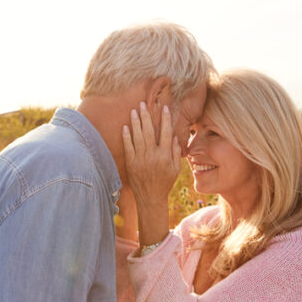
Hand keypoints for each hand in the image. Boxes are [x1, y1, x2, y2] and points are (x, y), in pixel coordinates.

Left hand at [121, 102, 181, 245]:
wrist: (151, 198)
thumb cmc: (165, 183)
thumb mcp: (175, 169)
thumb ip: (175, 152)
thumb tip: (173, 136)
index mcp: (165, 156)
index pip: (165, 133)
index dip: (165, 119)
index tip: (163, 107)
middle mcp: (153, 156)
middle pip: (149, 131)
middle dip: (146, 116)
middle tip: (143, 103)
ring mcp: (141, 159)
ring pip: (137, 137)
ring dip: (136, 122)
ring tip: (134, 110)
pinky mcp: (131, 163)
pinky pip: (128, 147)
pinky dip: (126, 136)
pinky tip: (125, 126)